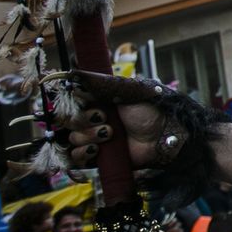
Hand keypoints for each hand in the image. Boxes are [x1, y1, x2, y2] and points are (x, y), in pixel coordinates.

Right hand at [46, 71, 189, 168]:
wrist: (164, 135)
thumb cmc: (150, 109)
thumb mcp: (125, 91)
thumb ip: (99, 83)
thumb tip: (73, 73)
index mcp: (98, 101)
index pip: (70, 102)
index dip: (72, 104)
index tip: (86, 103)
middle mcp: (94, 119)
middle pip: (68, 121)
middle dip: (83, 120)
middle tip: (105, 118)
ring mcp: (95, 139)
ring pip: (72, 138)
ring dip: (88, 135)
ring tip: (110, 134)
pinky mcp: (99, 157)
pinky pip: (76, 158)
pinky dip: (82, 153)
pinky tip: (97, 149)